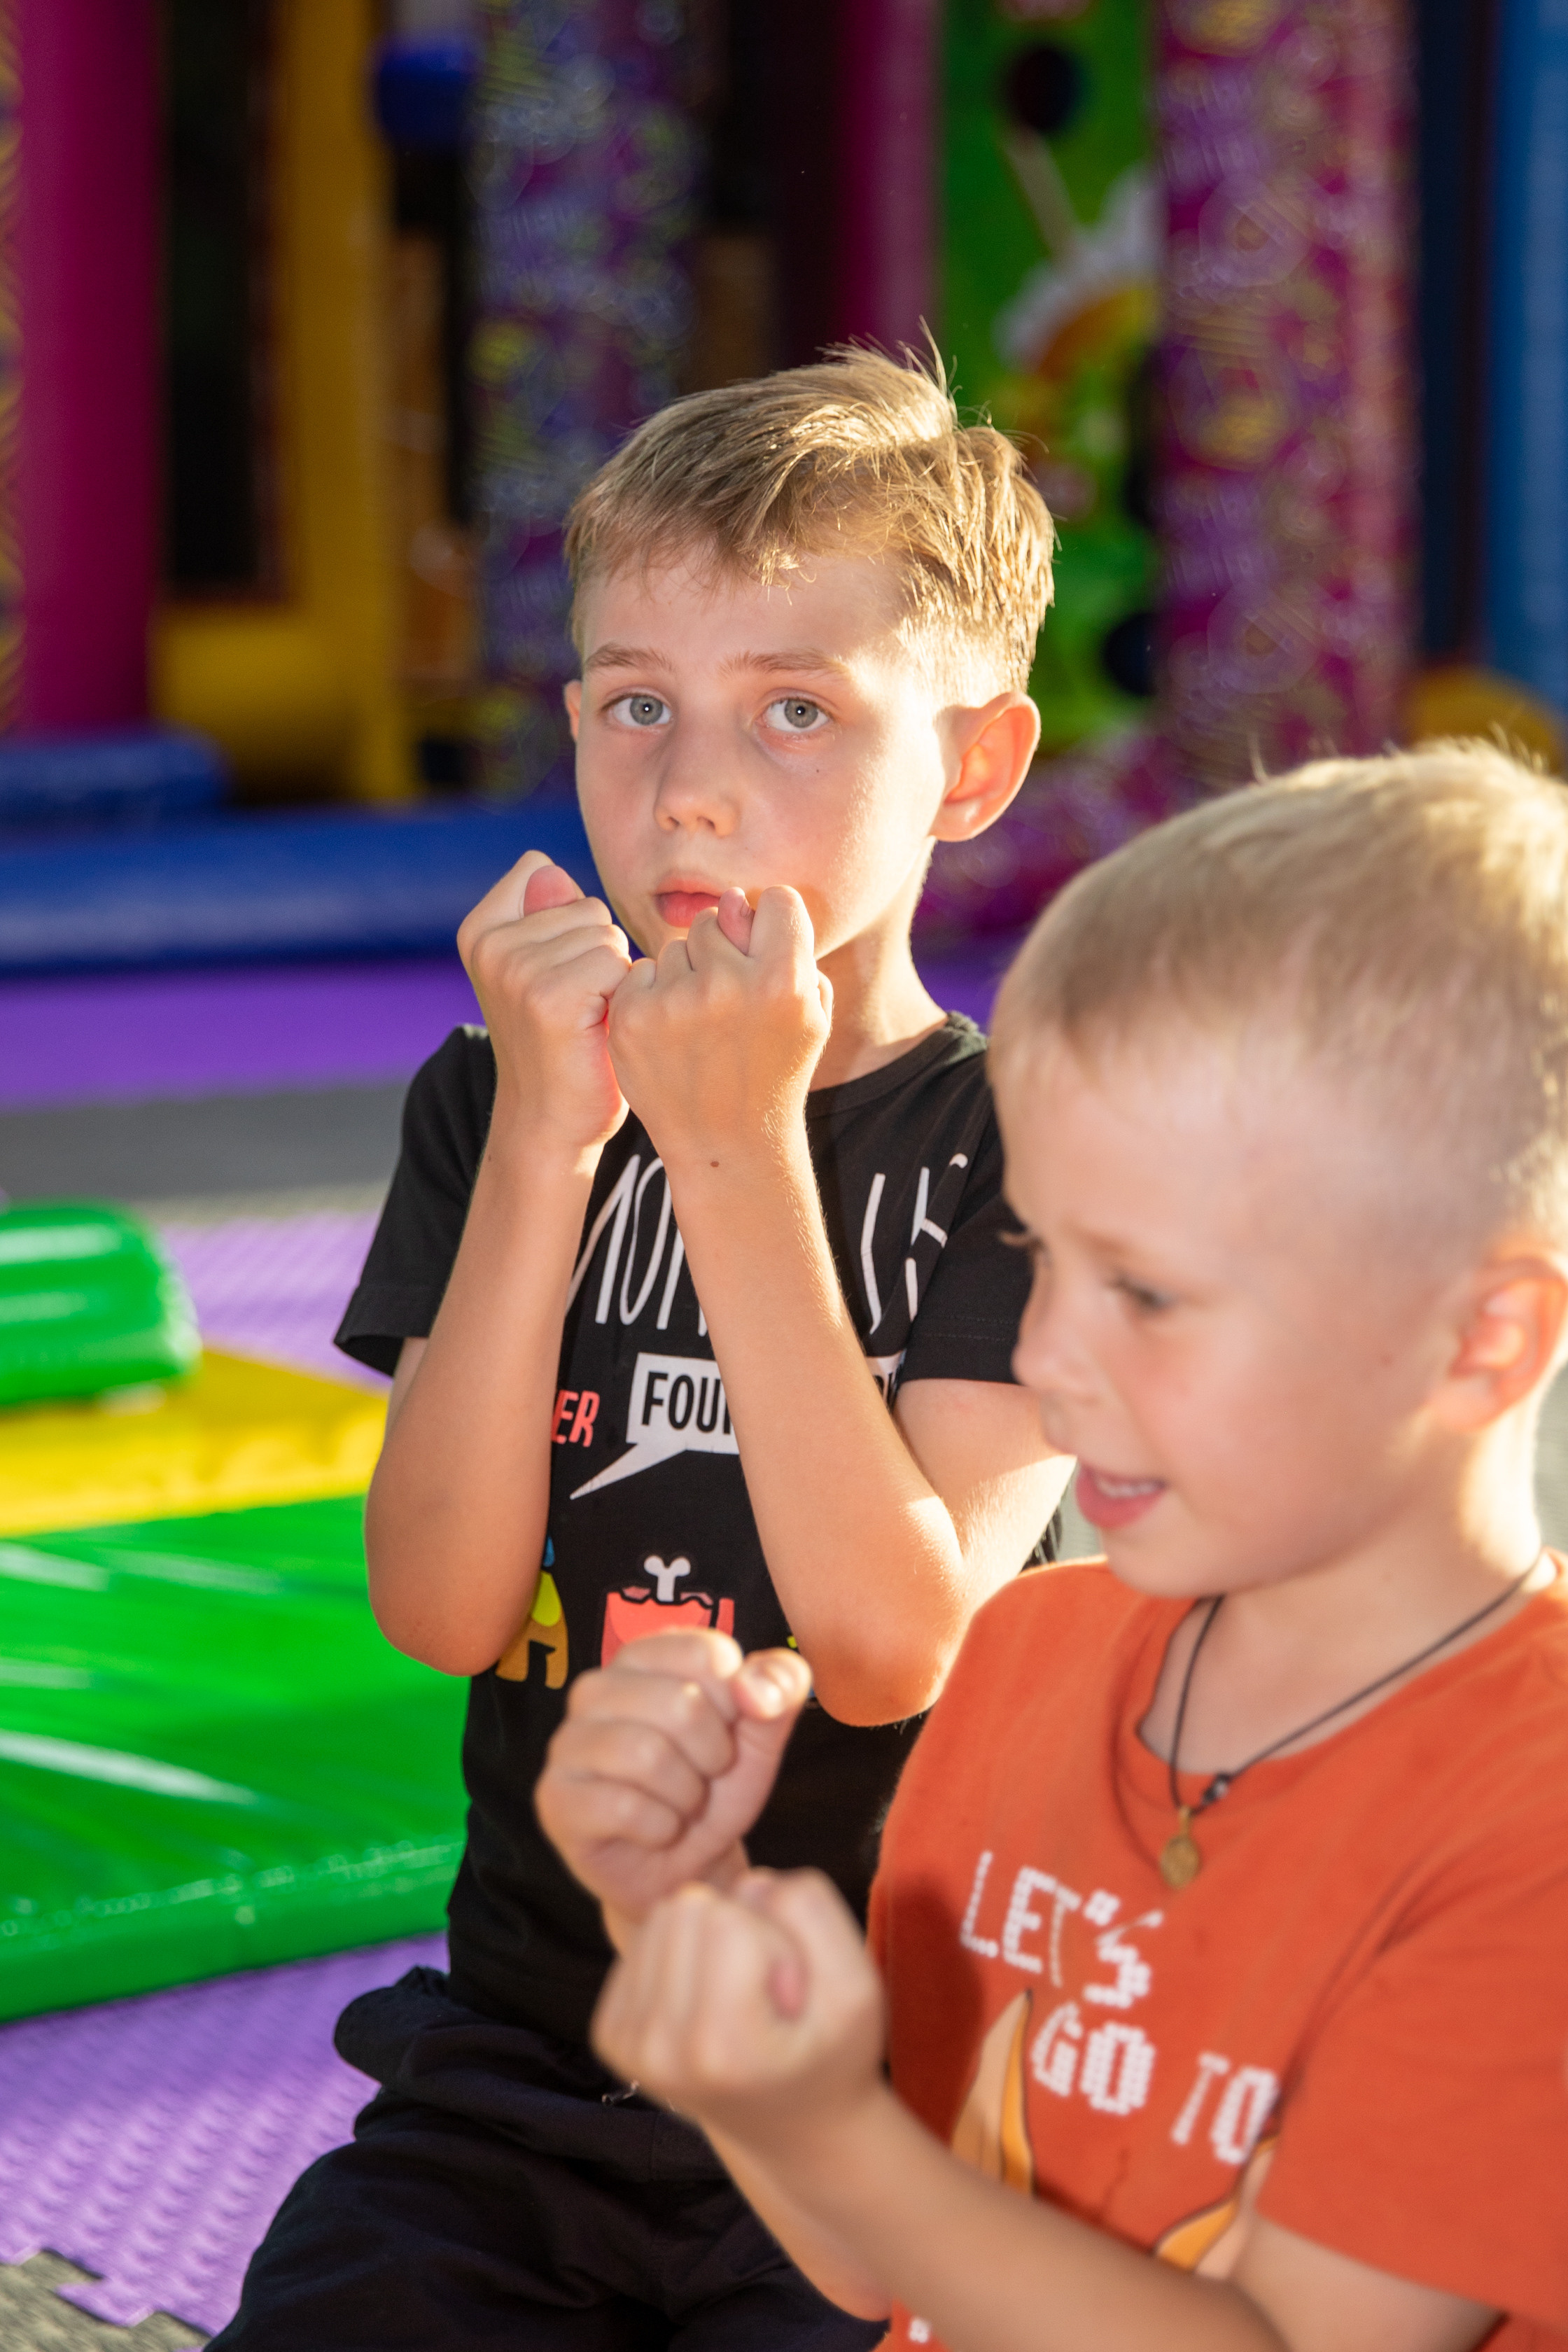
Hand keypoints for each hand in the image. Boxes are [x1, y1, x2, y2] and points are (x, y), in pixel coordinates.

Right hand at [457, 855, 633, 1155]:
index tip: (556, 974)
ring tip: (588, 1019)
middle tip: (578, 1007)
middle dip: (599, 954)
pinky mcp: (550, 998)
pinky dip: (623, 998)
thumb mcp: (542, 967)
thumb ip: (547, 913)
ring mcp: (516, 971)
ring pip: (607, 936)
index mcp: (480, 931)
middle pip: (588, 907)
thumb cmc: (559, 1042)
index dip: (573, 924)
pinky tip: (599, 1030)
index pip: (547, 873)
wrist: (550, 1121)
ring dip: (614, 979)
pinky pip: (618, 966)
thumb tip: (550, 869)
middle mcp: (490, 946)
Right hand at [535, 1631, 811, 1935]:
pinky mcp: (555, 1797)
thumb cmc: (715, 1788)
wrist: (685, 1866)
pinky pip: (621, 1806)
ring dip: (687, 1795)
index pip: (707, 1654)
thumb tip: (754, 1686)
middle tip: (704, 1778)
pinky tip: (659, 1830)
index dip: (736, 1704)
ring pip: (647, 1754)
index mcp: (645, 1655)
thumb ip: (780, 1688)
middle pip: (680, 1704)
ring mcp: (568, 1742)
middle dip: (713, 1756)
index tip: (727, 1731)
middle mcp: (596, 1688)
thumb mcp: (763, 1736)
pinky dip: (661, 1827)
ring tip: (682, 1805)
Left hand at [591, 1867, 886, 2154]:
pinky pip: (643, 1942)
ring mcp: (627, 2045)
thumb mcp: (859, 1988)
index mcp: (719, 2046)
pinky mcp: (609, 2034)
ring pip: (662, 1917)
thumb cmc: (828, 2054)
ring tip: (736, 1995)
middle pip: (687, 1908)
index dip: (775, 1939)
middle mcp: (658, 2050)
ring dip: (707, 1938)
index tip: (789, 1995)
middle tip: (762, 1992)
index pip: (728, 1920)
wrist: (791, 2127)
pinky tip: (707, 1999)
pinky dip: (681, 1955)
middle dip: (737, 1930)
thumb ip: (813, 1912)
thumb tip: (744, 1883)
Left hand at [606, 886, 831, 1174]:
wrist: (725, 1143)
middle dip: (720, 950)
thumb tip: (731, 899)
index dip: (771, 923)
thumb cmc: (774, 1072)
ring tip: (698, 1027)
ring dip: (685, 975)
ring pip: (676, 947)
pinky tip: (668, 1035)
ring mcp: (675, 1002)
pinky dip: (652, 996)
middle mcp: (728, 986)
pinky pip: (641, 971)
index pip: (776, 899)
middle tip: (727, 1004)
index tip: (764, 953)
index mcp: (784, 982)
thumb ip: (786, 948)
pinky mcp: (632, 1017)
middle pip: (715, 919)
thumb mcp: (809, 1016)